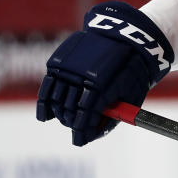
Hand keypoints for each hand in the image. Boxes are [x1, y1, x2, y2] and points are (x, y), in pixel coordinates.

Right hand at [37, 1, 172, 146]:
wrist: (125, 37)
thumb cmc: (132, 70)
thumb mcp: (131, 94)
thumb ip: (114, 115)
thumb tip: (96, 135)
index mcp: (102, 85)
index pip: (86, 115)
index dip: (82, 131)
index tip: (80, 140)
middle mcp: (82, 76)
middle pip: (70, 108)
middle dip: (72, 123)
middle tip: (77, 130)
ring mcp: (69, 67)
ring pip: (57, 99)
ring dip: (61, 114)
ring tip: (67, 120)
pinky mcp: (61, 61)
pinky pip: (48, 85)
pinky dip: (45, 103)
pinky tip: (45, 116)